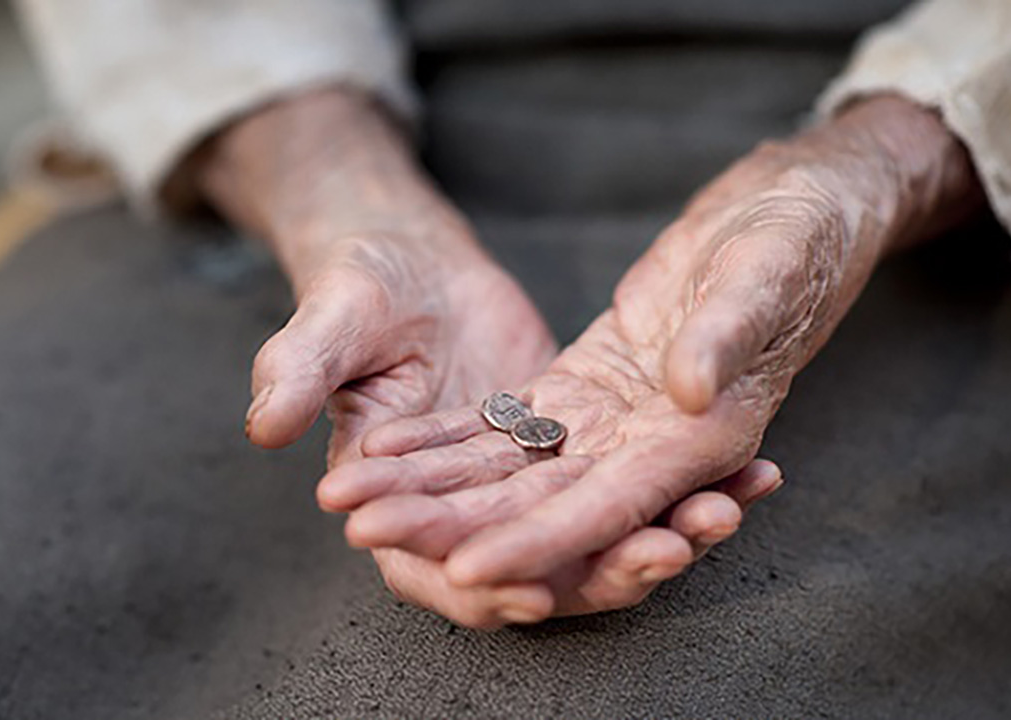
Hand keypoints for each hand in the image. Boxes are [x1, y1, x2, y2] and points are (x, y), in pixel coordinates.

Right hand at [196, 88, 774, 626]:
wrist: (409, 257)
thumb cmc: (356, 286)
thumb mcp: (330, 321)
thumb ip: (299, 372)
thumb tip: (264, 428)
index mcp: (394, 501)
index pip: (435, 571)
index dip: (484, 587)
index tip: (538, 586)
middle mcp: (467, 509)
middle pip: (538, 567)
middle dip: (604, 572)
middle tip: (669, 549)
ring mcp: (525, 482)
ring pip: (596, 534)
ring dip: (659, 535)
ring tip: (722, 510)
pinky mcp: (572, 448)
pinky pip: (631, 480)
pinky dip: (683, 483)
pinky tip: (746, 474)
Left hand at [318, 94, 980, 624]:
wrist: (791, 213)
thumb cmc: (798, 240)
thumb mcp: (770, 274)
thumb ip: (727, 335)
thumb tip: (687, 393)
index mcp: (702, 438)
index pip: (605, 509)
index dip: (534, 543)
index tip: (464, 570)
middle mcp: (651, 445)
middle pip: (537, 505)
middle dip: (451, 526)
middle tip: (368, 533)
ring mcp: (612, 420)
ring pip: (507, 472)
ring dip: (431, 490)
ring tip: (352, 499)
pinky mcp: (583, 385)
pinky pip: (505, 425)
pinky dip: (446, 438)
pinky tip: (386, 447)